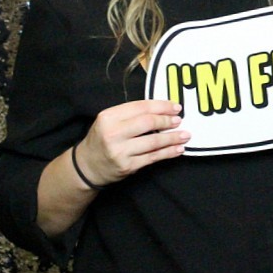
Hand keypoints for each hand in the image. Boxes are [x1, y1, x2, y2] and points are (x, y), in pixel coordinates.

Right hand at [72, 99, 188, 187]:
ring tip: (185, 135)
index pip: (140, 107)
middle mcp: (113, 133)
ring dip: (173, 138)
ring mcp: (120, 151)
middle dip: (167, 121)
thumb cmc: (102, 140)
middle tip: (180, 120)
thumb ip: (130, 115)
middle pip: (148, 123)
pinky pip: (153, 157)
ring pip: (153, 142)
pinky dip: (168, 152)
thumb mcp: (109, 121)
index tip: (175, 107)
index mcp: (108, 117)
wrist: (87, 166)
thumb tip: (162, 110)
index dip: (161, 106)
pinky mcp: (128, 166)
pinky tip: (178, 149)